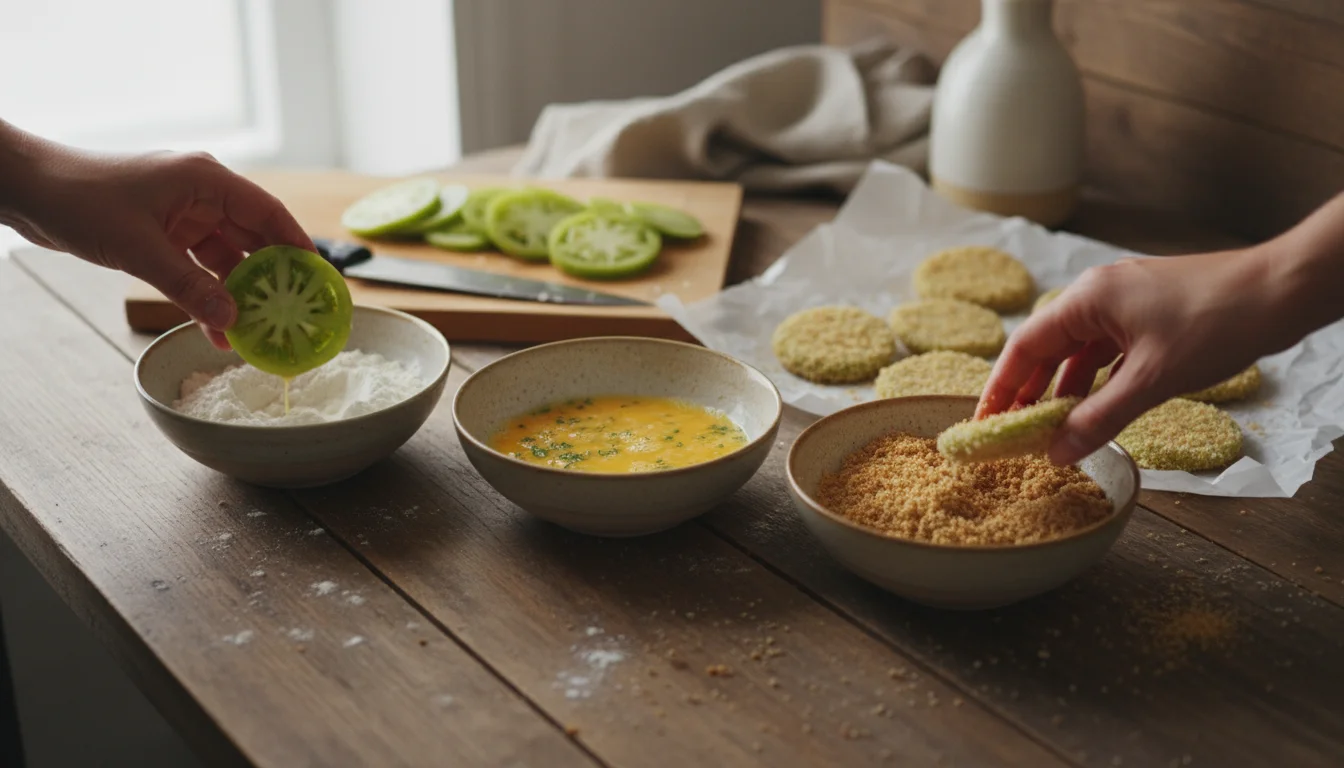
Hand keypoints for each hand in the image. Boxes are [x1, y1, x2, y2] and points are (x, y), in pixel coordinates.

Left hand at [1, 125, 312, 348]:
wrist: (29, 191)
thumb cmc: (81, 198)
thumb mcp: (140, 249)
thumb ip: (189, 286)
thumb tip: (231, 321)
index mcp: (206, 180)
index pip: (268, 213)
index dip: (297, 244)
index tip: (318, 278)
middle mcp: (201, 195)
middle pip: (253, 238)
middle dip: (271, 277)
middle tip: (293, 312)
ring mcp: (183, 216)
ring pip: (226, 259)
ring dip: (238, 294)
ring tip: (258, 331)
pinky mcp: (164, 234)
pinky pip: (198, 269)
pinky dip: (208, 296)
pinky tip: (219, 328)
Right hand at [976, 247, 1291, 465]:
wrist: (1284, 289)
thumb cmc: (1218, 322)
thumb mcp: (1152, 380)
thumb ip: (1100, 419)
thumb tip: (1057, 453)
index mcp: (1087, 299)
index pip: (1025, 347)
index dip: (1000, 387)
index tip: (984, 421)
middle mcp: (1098, 295)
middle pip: (1046, 348)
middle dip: (1028, 391)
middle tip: (1012, 431)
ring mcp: (1125, 301)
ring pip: (1078, 351)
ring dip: (1062, 389)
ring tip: (1049, 428)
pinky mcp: (1149, 312)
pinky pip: (1106, 350)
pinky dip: (1094, 379)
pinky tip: (1093, 407)